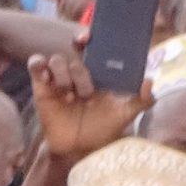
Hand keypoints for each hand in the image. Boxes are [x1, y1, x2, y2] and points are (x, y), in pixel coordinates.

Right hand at [27, 43, 147, 163]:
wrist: (78, 149)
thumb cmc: (102, 129)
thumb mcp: (126, 114)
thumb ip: (142, 99)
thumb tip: (149, 80)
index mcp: (97, 70)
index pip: (91, 44)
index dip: (86, 36)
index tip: (86, 39)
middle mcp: (78, 70)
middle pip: (74, 54)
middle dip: (81, 73)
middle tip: (86, 94)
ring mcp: (59, 77)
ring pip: (56, 58)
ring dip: (63, 75)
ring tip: (69, 96)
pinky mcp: (42, 86)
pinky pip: (36, 65)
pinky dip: (39, 66)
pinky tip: (48, 80)